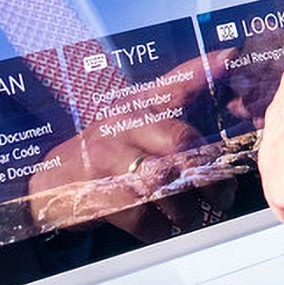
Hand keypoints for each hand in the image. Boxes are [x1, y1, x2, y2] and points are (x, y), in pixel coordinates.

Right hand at [27, 47, 238, 240]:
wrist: (53, 183)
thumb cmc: (107, 154)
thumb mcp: (135, 122)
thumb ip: (176, 104)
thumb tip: (226, 75)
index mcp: (137, 106)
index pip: (174, 85)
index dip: (203, 71)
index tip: (230, 56)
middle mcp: (123, 124)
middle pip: (178, 141)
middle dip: (208, 175)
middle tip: (222, 196)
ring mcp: (107, 157)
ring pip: (162, 182)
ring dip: (185, 209)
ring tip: (190, 216)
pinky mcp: (96, 191)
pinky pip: (140, 215)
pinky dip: (157, 228)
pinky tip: (159, 226)